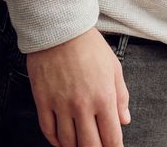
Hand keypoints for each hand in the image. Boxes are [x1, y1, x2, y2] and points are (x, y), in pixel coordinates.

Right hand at [24, 26, 130, 146]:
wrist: (61, 31)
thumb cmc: (89, 47)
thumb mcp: (115, 68)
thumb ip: (121, 96)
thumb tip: (124, 120)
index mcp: (104, 97)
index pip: (111, 136)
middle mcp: (82, 106)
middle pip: (89, 145)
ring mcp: (61, 106)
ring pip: (67, 141)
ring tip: (81, 146)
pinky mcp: (43, 102)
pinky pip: (48, 130)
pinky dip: (55, 141)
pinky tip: (61, 141)